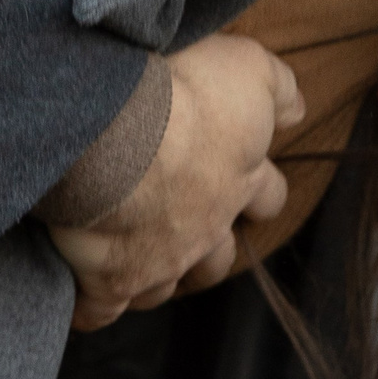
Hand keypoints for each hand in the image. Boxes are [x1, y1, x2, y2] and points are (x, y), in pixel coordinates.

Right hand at [43, 34, 304, 331]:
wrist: (116, 130)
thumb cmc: (183, 92)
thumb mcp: (247, 69)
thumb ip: (278, 89)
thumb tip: (295, 112)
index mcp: (239, 179)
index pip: (267, 195)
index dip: (259, 191)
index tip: (244, 180)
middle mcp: (206, 229)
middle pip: (219, 258)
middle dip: (209, 248)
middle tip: (187, 227)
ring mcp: (159, 261)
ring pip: (165, 287)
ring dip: (154, 275)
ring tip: (135, 259)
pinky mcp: (111, 281)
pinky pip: (101, 309)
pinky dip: (91, 305)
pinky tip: (82, 297)